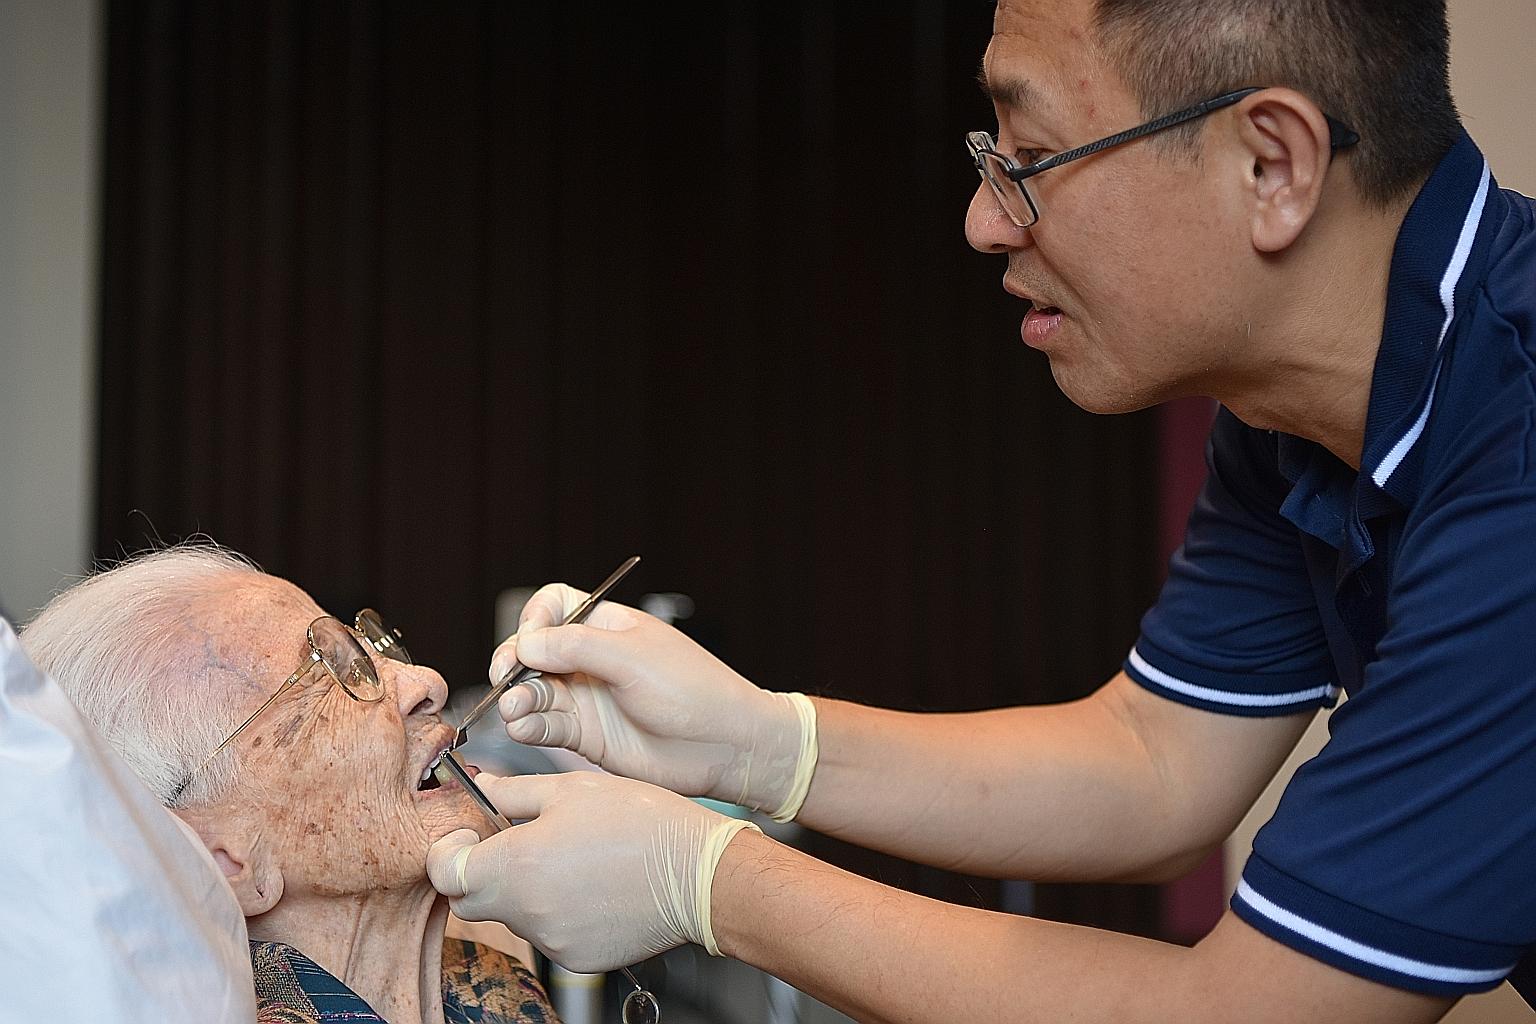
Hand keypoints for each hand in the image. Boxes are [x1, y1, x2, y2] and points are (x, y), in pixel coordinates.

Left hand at [426, 771, 757, 972]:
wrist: (697, 873)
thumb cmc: (641, 822)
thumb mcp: (572, 788)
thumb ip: (513, 791)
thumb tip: (479, 782)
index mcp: (517, 863)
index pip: (445, 873)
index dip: (449, 852)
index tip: (469, 836)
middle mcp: (527, 910)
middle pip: (470, 901)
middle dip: (479, 873)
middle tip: (512, 845)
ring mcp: (551, 941)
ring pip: (512, 916)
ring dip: (523, 891)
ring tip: (568, 860)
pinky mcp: (577, 958)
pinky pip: (548, 935)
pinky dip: (556, 913)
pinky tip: (590, 886)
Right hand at [490, 585, 812, 815]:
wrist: (725, 745)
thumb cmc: (694, 690)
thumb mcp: (634, 657)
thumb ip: (576, 647)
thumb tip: (525, 644)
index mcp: (607, 626)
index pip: (555, 606)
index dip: (535, 618)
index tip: (531, 639)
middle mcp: (591, 659)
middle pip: (532, 651)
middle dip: (513, 662)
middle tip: (508, 678)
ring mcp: (586, 698)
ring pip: (533, 691)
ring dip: (516, 697)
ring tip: (518, 708)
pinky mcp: (585, 735)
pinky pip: (544, 726)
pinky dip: (528, 726)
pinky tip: (525, 727)